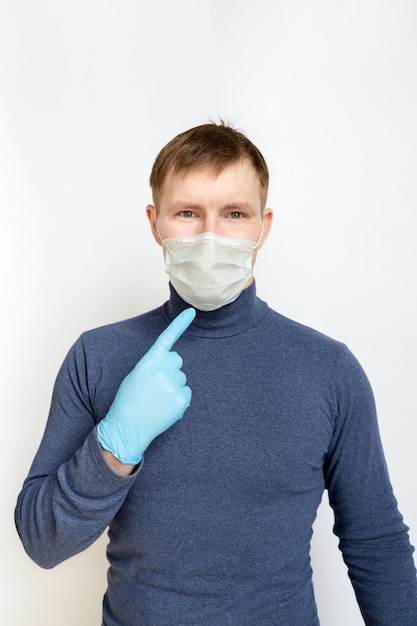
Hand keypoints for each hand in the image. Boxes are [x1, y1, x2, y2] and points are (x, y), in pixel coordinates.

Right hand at [97, 308, 195, 464]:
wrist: (128, 427)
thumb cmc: (128, 401)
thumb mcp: (135, 375)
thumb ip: (153, 365)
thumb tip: (172, 364)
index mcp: (148, 361)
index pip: (166, 338)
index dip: (180, 323)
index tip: (191, 311)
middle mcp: (163, 369)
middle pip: (177, 360)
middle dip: (170, 369)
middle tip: (156, 385)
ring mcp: (173, 384)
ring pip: (181, 378)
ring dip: (173, 386)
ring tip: (157, 400)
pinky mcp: (182, 399)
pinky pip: (186, 393)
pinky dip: (178, 399)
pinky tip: (164, 407)